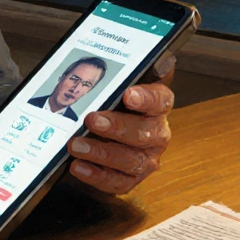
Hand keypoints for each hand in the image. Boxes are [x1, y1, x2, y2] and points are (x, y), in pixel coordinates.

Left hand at [68, 53, 174, 193]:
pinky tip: (77, 165)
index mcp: (158, 106)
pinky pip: (117, 182)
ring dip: (102, 153)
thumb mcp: (117, 84)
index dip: (147, 98)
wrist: (97, 133)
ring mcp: (146, 158)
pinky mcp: (131, 179)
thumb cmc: (111, 104)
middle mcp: (157, 133)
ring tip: (76, 145)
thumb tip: (163, 57)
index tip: (128, 94)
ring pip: (132, 160)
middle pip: (146, 133)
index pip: (161, 100)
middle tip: (92, 120)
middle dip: (118, 127)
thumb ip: (133, 71)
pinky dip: (96, 175)